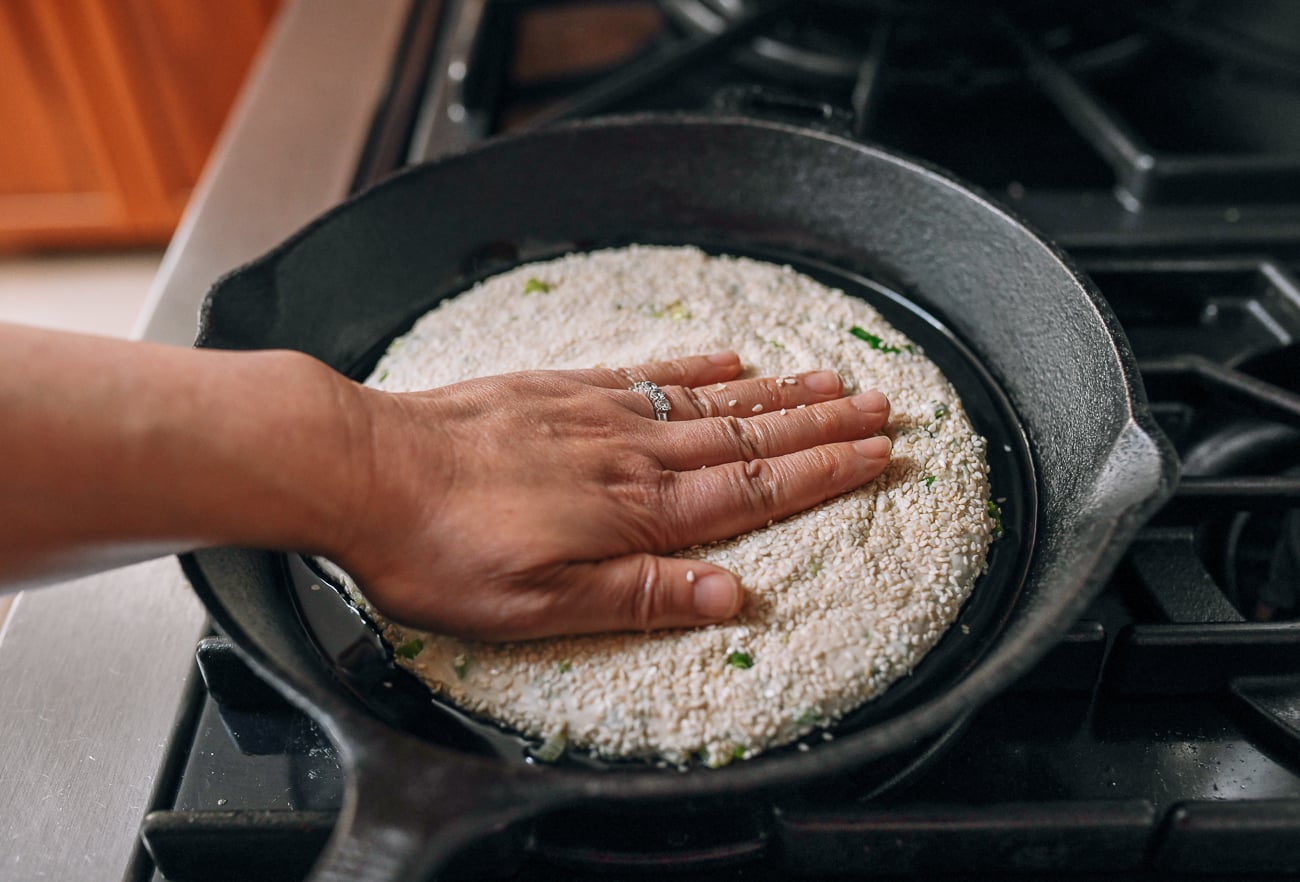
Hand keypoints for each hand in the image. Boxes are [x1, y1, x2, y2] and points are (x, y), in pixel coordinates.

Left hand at [331, 351, 890, 640]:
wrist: (361, 468)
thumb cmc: (440, 549)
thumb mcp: (541, 606)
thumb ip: (641, 596)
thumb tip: (731, 599)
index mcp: (634, 512)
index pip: (754, 492)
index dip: (824, 473)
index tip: (879, 454)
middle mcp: (629, 454)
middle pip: (748, 438)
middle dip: (822, 425)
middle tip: (883, 406)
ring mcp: (595, 414)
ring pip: (708, 402)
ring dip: (776, 394)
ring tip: (829, 380)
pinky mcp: (557, 391)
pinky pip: (645, 373)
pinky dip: (694, 367)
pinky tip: (725, 359)